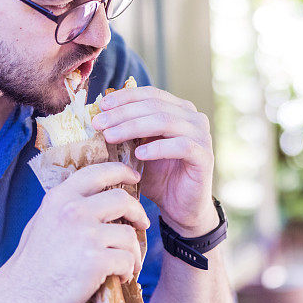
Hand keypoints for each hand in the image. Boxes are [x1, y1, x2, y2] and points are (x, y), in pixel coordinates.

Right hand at [0, 162, 149, 302]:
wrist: (18, 294)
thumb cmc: (33, 259)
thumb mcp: (45, 218)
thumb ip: (68, 204)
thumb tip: (97, 194)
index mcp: (61, 196)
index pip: (99, 171)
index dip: (122, 171)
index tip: (134, 177)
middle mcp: (74, 210)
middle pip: (123, 199)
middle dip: (138, 212)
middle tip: (142, 223)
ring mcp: (85, 234)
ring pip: (129, 234)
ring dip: (134, 251)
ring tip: (127, 263)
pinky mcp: (95, 260)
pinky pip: (127, 259)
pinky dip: (128, 270)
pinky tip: (120, 277)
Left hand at [92, 86, 217, 237]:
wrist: (181, 208)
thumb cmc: (159, 177)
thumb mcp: (138, 149)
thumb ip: (127, 132)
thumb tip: (97, 116)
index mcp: (178, 109)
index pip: (150, 94)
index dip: (125, 97)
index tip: (101, 106)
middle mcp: (193, 117)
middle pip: (154, 105)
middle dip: (122, 113)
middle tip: (98, 123)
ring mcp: (202, 135)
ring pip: (165, 121)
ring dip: (133, 127)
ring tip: (110, 137)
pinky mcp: (205, 156)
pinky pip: (181, 146)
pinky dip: (158, 147)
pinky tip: (138, 154)